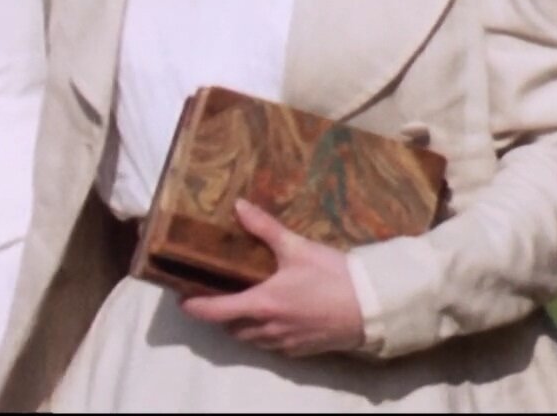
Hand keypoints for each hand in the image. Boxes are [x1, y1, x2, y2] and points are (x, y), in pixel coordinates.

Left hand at [180, 199, 364, 357]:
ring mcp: (286, 343)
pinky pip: (273, 346)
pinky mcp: (303, 350)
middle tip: (216, 294)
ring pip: (252, 339)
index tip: (182, 298)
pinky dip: (266, 333)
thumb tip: (238, 205)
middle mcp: (269, 328)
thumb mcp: (298, 248)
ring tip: (243, 303)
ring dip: (243, 326)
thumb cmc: (334, 277)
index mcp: (262, 304)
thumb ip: (264, 228)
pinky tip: (274, 316)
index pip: (215, 312)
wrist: (373, 308)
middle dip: (220, 315)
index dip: (195, 306)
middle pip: (231, 328)